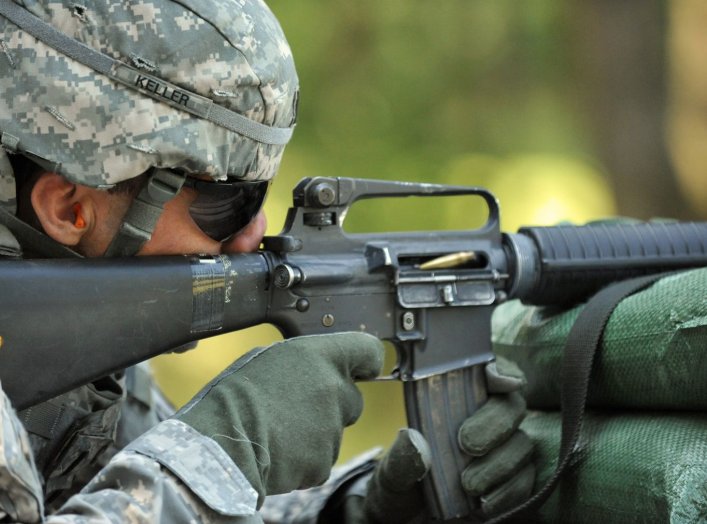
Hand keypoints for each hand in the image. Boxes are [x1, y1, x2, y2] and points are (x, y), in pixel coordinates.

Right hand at [174, 332, 383, 505]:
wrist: (221, 442)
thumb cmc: (235, 396)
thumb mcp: (268, 358)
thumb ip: (303, 362)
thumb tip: (311, 369)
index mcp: (320, 357)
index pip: (368, 350)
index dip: (366, 360)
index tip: (364, 368)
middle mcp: (334, 390)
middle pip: (352, 398)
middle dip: (332, 404)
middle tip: (296, 408)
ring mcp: (332, 428)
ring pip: (333, 431)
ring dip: (314, 433)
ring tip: (278, 430)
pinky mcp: (323, 462)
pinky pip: (320, 459)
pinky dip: (304, 460)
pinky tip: (278, 451)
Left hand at [337, 357, 534, 522]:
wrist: (405, 521)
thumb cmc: (401, 483)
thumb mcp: (392, 471)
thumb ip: (402, 458)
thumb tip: (414, 441)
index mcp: (454, 401)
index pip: (487, 372)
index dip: (499, 369)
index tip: (497, 379)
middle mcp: (484, 419)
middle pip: (511, 407)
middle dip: (494, 423)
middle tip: (467, 444)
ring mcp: (502, 450)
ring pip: (522, 444)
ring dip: (499, 464)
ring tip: (468, 484)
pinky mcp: (512, 481)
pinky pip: (525, 481)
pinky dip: (509, 491)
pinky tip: (486, 502)